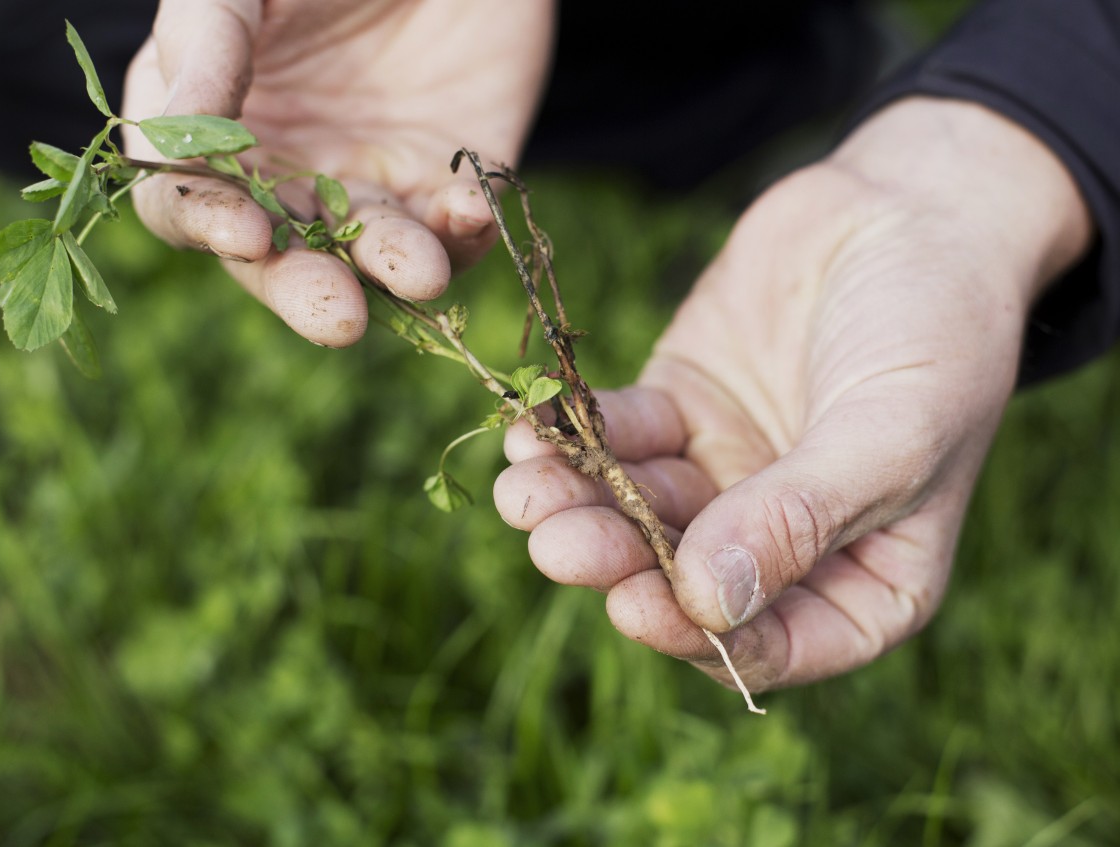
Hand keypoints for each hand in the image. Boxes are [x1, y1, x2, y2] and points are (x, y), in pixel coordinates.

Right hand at [121, 0, 552, 345]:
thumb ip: (203, 49)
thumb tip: (170, 146)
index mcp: (215, 129)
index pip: (185, 204)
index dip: (206, 223)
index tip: (246, 232)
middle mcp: (287, 173)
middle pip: (281, 260)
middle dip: (307, 290)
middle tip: (338, 316)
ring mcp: (371, 181)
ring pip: (373, 256)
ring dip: (395, 270)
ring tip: (421, 272)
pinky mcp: (448, 182)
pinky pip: (455, 232)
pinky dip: (463, 234)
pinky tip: (466, 209)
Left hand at [494, 97, 1092, 690]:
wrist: (908, 205)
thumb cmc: (937, 327)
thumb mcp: (890, 431)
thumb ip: (800, 517)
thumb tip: (709, 603)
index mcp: (865, 577)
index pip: (775, 644)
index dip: (697, 638)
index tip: (634, 606)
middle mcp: (786, 541)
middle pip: (687, 581)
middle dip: (617, 565)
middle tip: (554, 544)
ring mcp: (727, 474)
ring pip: (641, 511)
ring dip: (580, 505)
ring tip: (521, 490)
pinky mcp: (681, 409)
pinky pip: (620, 438)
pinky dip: (576, 439)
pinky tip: (531, 434)